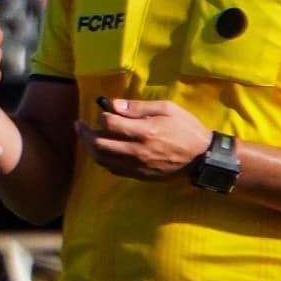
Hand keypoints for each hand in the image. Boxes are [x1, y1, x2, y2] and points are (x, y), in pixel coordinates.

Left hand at [85, 94, 213, 180]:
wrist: (202, 158)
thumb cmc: (187, 129)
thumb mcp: (167, 109)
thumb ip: (138, 108)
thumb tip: (113, 105)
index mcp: (144, 132)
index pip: (109, 124)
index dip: (101, 116)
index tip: (102, 112)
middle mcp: (136, 151)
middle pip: (98, 144)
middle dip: (84, 133)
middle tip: (79, 125)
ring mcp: (136, 166)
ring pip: (102, 159)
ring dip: (89, 148)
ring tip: (85, 137)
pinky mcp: (138, 175)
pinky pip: (112, 169)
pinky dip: (103, 159)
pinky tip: (102, 150)